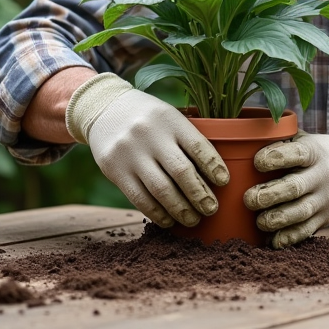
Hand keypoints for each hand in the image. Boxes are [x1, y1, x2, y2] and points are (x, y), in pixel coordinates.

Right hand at [65, 73, 228, 227]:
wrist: (104, 107)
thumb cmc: (147, 117)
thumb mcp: (169, 116)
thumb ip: (187, 139)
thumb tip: (214, 175)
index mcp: (170, 119)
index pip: (198, 146)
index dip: (213, 166)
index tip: (224, 182)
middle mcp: (150, 135)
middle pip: (181, 171)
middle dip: (200, 195)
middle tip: (211, 209)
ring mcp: (130, 153)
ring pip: (161, 189)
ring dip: (181, 209)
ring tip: (193, 219)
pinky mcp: (114, 169)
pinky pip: (139, 198)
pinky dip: (157, 213)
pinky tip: (169, 220)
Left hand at [243, 131, 328, 248]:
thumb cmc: (311, 152)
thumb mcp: (301, 139)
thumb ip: (277, 140)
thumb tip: (241, 141)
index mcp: (314, 151)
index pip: (296, 153)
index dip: (275, 158)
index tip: (256, 162)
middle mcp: (324, 175)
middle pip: (295, 187)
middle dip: (269, 195)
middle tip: (248, 199)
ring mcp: (327, 198)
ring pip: (301, 212)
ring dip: (277, 219)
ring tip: (260, 221)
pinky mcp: (327, 218)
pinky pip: (306, 231)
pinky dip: (288, 238)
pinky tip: (272, 240)